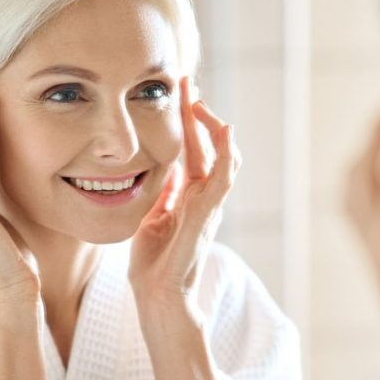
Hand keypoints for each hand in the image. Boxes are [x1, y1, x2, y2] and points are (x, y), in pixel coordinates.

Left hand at [128, 76, 241, 315]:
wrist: (157, 297)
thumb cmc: (153, 265)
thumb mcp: (152, 217)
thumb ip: (163, 193)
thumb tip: (165, 169)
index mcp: (189, 195)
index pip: (193, 149)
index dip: (187, 120)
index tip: (177, 92)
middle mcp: (203, 197)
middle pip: (208, 145)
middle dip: (198, 113)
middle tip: (185, 82)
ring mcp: (209, 205)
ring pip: (223, 156)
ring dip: (212, 125)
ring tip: (198, 100)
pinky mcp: (208, 215)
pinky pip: (224, 178)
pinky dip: (227, 153)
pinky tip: (225, 130)